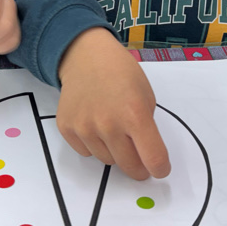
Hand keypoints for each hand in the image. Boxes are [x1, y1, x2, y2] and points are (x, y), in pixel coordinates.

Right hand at [56, 27, 170, 180]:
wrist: (85, 56)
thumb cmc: (121, 73)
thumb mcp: (146, 95)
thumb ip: (147, 127)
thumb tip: (145, 155)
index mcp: (134, 114)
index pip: (153, 158)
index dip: (160, 168)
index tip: (160, 169)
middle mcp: (108, 124)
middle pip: (129, 166)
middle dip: (139, 167)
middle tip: (140, 160)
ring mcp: (84, 127)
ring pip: (107, 161)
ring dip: (115, 153)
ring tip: (113, 129)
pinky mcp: (66, 128)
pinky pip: (86, 152)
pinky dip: (94, 145)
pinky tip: (95, 125)